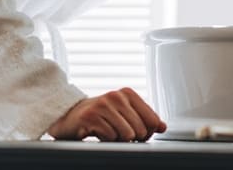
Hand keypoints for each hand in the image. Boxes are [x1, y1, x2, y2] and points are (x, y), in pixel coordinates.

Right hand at [46, 88, 166, 141]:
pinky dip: (106, 140)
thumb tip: (162, 127)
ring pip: (127, 134)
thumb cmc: (99, 115)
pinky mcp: (91, 117)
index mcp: (128, 93)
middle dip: (133, 138)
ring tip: (109, 132)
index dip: (148, 132)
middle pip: (140, 129)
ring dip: (118, 139)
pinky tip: (98, 133)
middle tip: (120, 135)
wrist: (70, 116)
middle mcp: (116, 96)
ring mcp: (103, 105)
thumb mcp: (123, 112)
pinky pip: (110, 137)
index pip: (152, 119)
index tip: (139, 133)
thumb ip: (144, 118)